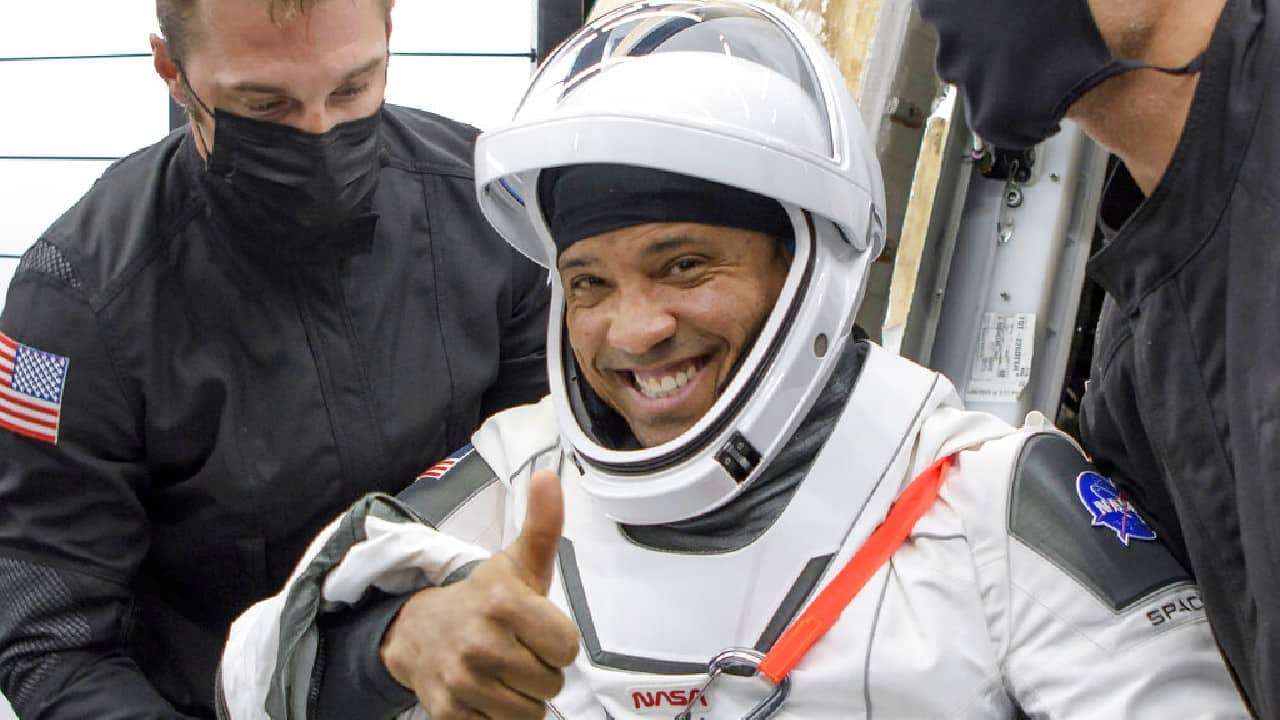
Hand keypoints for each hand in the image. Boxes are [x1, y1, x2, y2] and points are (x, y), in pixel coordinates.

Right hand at [381, 469, 579, 718]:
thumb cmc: (481, 599)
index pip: (567, 648)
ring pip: (530, 712)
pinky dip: (499, 715)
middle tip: (517, 648)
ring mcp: (464, 682)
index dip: (557, 641)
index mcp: (503, 604)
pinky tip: (487, 689)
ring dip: (524, 696)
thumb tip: (551, 478)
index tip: (537, 628)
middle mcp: (481, 644)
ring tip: (504, 669)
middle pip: (551, 682)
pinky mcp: (451, 713)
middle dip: (540, 669)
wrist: (417, 630)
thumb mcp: (516, 562)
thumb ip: (543, 525)